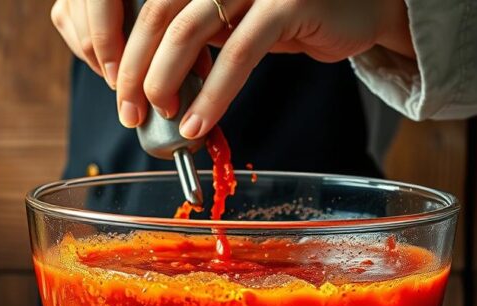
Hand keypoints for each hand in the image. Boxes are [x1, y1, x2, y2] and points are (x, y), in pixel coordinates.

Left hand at [51, 0, 412, 138]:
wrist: (360, 10)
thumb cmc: (285, 18)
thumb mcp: (227, 23)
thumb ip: (189, 39)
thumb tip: (142, 83)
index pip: (145, 4)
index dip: (124, 46)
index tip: (117, 88)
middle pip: (156, 15)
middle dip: (134, 70)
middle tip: (130, 112)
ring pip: (188, 32)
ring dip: (165, 83)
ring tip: (162, 120)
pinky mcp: (287, 4)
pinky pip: (237, 55)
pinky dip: (212, 96)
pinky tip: (197, 123)